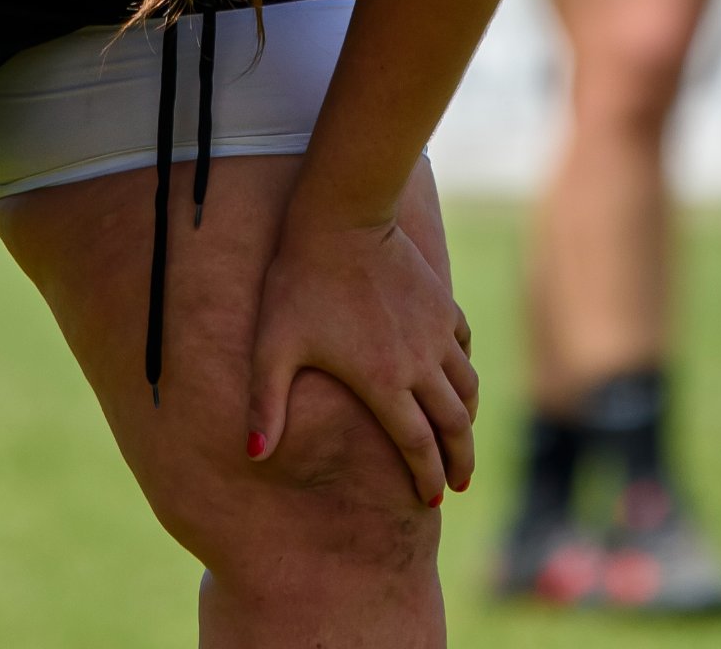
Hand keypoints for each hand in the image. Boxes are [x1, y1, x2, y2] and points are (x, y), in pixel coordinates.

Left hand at [246, 210, 477, 506]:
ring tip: (462, 436)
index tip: (431, 502)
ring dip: (467, 418)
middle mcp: (420, 362)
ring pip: (467, 387)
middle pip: (454, 424)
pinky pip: (464, 347)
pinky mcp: (442, 302)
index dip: (426, 479)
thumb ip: (265, 403)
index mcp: (385, 382)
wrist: (341, 218)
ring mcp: (436, 330)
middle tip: (459, 482)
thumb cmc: (301, 281)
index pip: (417, 446)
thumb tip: (252, 455)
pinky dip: (465, 370)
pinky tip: (457, 375)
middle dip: (460, 460)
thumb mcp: (275, 345)